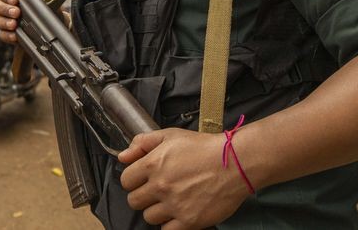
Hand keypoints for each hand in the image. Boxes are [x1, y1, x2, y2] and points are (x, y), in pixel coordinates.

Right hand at [0, 0, 48, 43]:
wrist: (57, 21)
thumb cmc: (46, 4)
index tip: (14, 0)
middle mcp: (7, 7)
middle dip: (5, 9)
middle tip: (16, 12)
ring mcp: (6, 20)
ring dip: (4, 22)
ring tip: (14, 24)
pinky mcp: (9, 33)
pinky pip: (2, 34)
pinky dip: (7, 35)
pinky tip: (14, 35)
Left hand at [118, 128, 248, 228]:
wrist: (235, 163)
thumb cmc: (204, 148)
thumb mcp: (171, 136)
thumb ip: (143, 142)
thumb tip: (122, 156)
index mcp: (152, 164)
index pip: (125, 181)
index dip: (134, 180)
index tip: (144, 180)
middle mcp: (160, 186)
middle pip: (134, 201)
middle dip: (144, 196)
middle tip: (158, 192)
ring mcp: (174, 205)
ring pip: (149, 217)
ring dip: (157, 211)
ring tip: (171, 202)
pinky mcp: (189, 220)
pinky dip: (171, 225)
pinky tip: (179, 213)